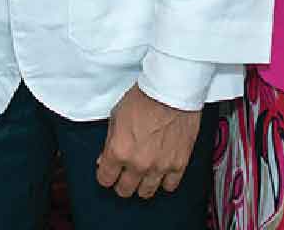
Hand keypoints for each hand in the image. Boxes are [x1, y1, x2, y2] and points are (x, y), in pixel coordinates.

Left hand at [96, 84, 200, 199]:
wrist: (170, 90)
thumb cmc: (145, 97)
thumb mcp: (116, 115)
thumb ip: (110, 141)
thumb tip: (105, 158)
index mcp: (119, 151)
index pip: (105, 179)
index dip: (105, 175)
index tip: (108, 173)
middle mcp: (138, 163)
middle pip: (125, 190)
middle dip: (122, 182)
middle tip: (125, 174)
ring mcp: (159, 166)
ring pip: (146, 193)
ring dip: (142, 185)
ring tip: (143, 174)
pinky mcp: (178, 164)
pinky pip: (170, 186)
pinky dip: (164, 181)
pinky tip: (161, 172)